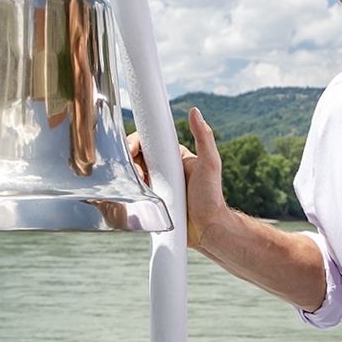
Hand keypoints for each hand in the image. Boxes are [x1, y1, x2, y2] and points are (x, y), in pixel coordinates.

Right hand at [128, 107, 230, 250]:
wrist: (207, 230)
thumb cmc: (211, 197)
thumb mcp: (210, 163)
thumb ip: (204, 136)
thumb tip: (195, 111)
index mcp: (176, 157)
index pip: (151, 142)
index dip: (137, 142)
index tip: (131, 149)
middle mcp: (165, 170)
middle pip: (138, 157)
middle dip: (131, 160)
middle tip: (135, 171)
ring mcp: (157, 186)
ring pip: (134, 175)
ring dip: (130, 176)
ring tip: (137, 183)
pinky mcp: (152, 202)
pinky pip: (135, 193)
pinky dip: (130, 191)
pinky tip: (131, 193)